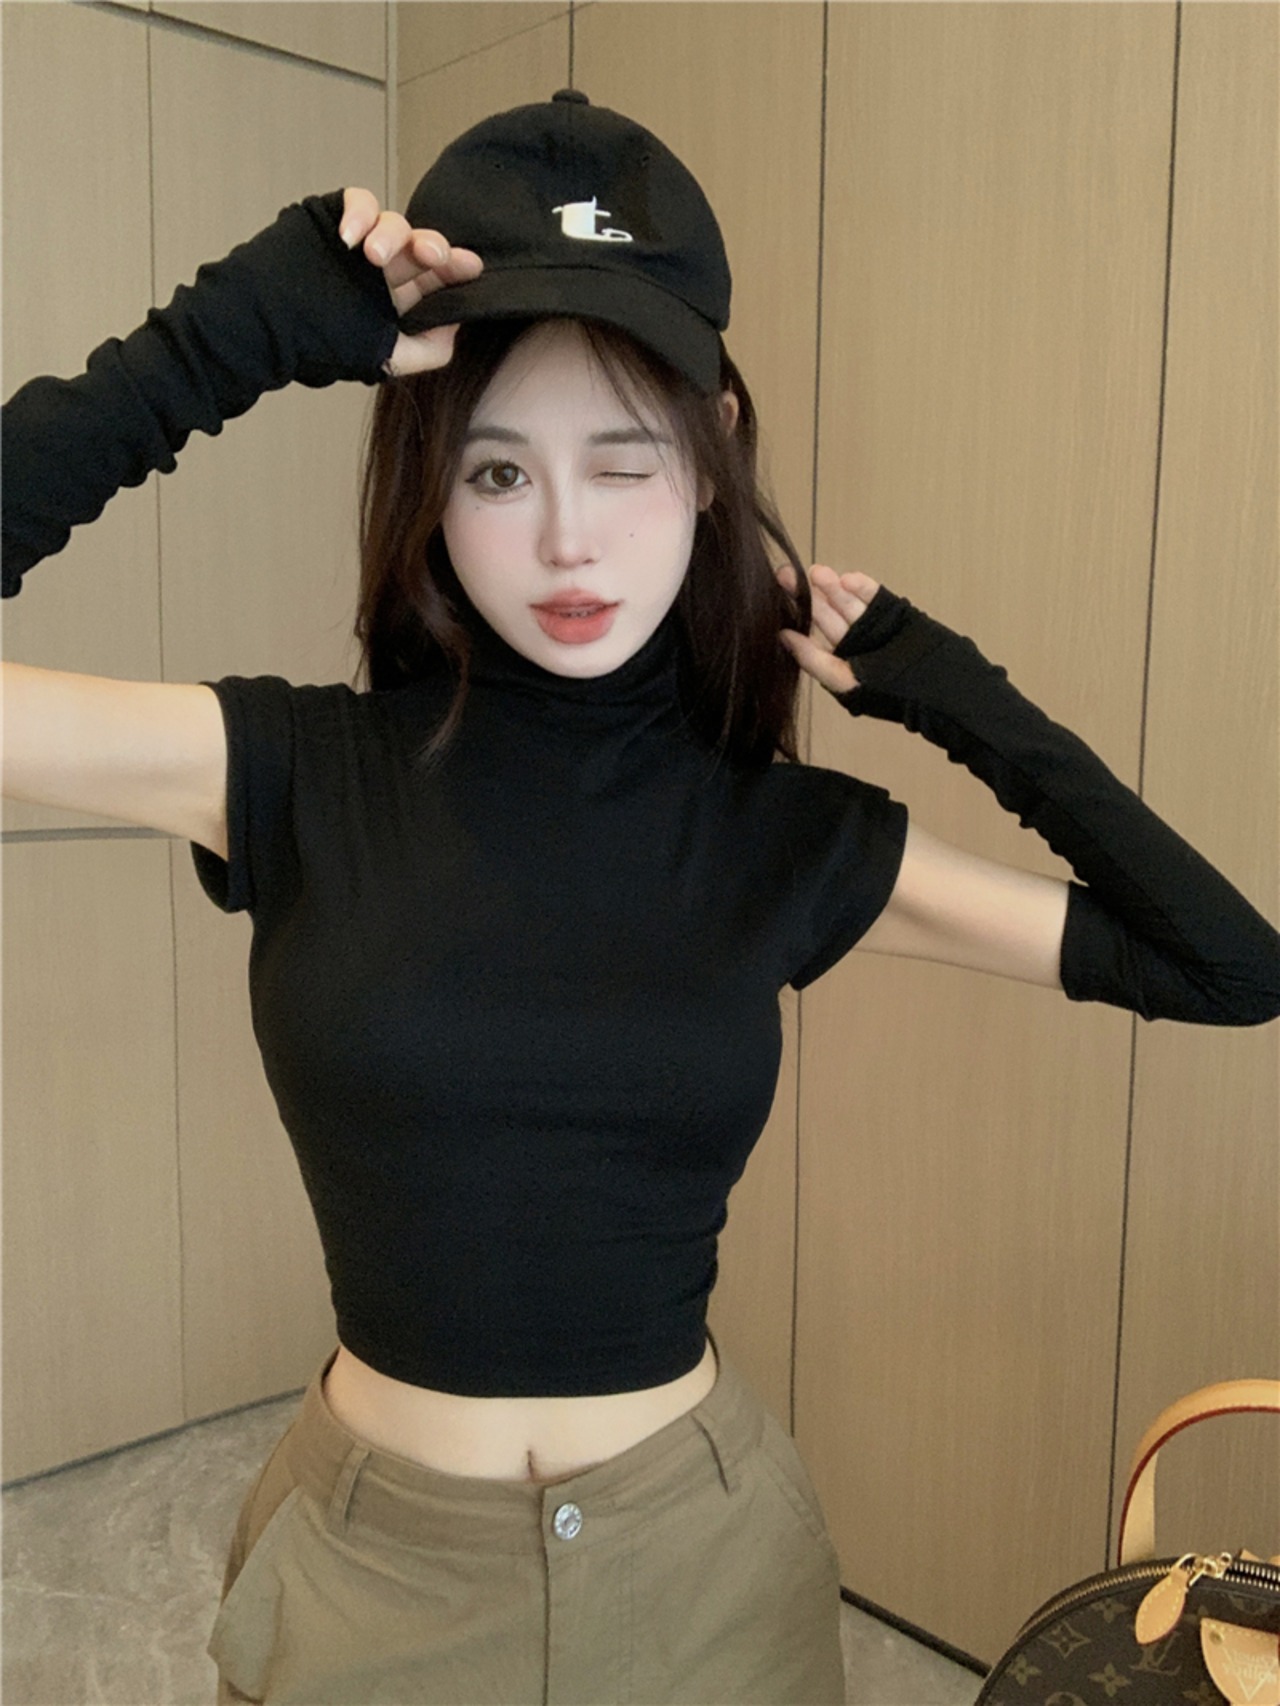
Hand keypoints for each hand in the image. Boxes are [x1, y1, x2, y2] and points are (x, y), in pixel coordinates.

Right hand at [339, 187, 483, 377]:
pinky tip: (349, 237)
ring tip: (372, 255)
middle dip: (432, 246)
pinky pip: (358, 200)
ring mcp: (361, 240)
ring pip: (392, 221)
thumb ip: (429, 350)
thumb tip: (457, 323)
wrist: (265, 326)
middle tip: (431, 254)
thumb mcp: (385, 359)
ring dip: (390, 234)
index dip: (456, 267)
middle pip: (420, 244)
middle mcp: (385, 267)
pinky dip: (359, 212)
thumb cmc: (320, 345)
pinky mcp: (334, 216)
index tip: (470, 266)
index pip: (437, 277)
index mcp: (400, 297)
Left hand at [775, 562, 880, 693]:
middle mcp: (853, 640)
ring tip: (816, 573)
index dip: (794, 614)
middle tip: (786, 575)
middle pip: (825, 613)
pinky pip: (874, 596)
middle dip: (808, 595)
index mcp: (837, 659)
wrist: (937, 688)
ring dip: (832, 587)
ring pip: (847, 602)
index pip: (810, 632)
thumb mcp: (843, 680)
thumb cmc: (889, 694)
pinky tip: (848, 579)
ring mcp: (873, 624)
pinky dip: (863, 587)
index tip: (775, 595)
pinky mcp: (893, 611)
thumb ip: (812, 659)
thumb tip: (783, 636)